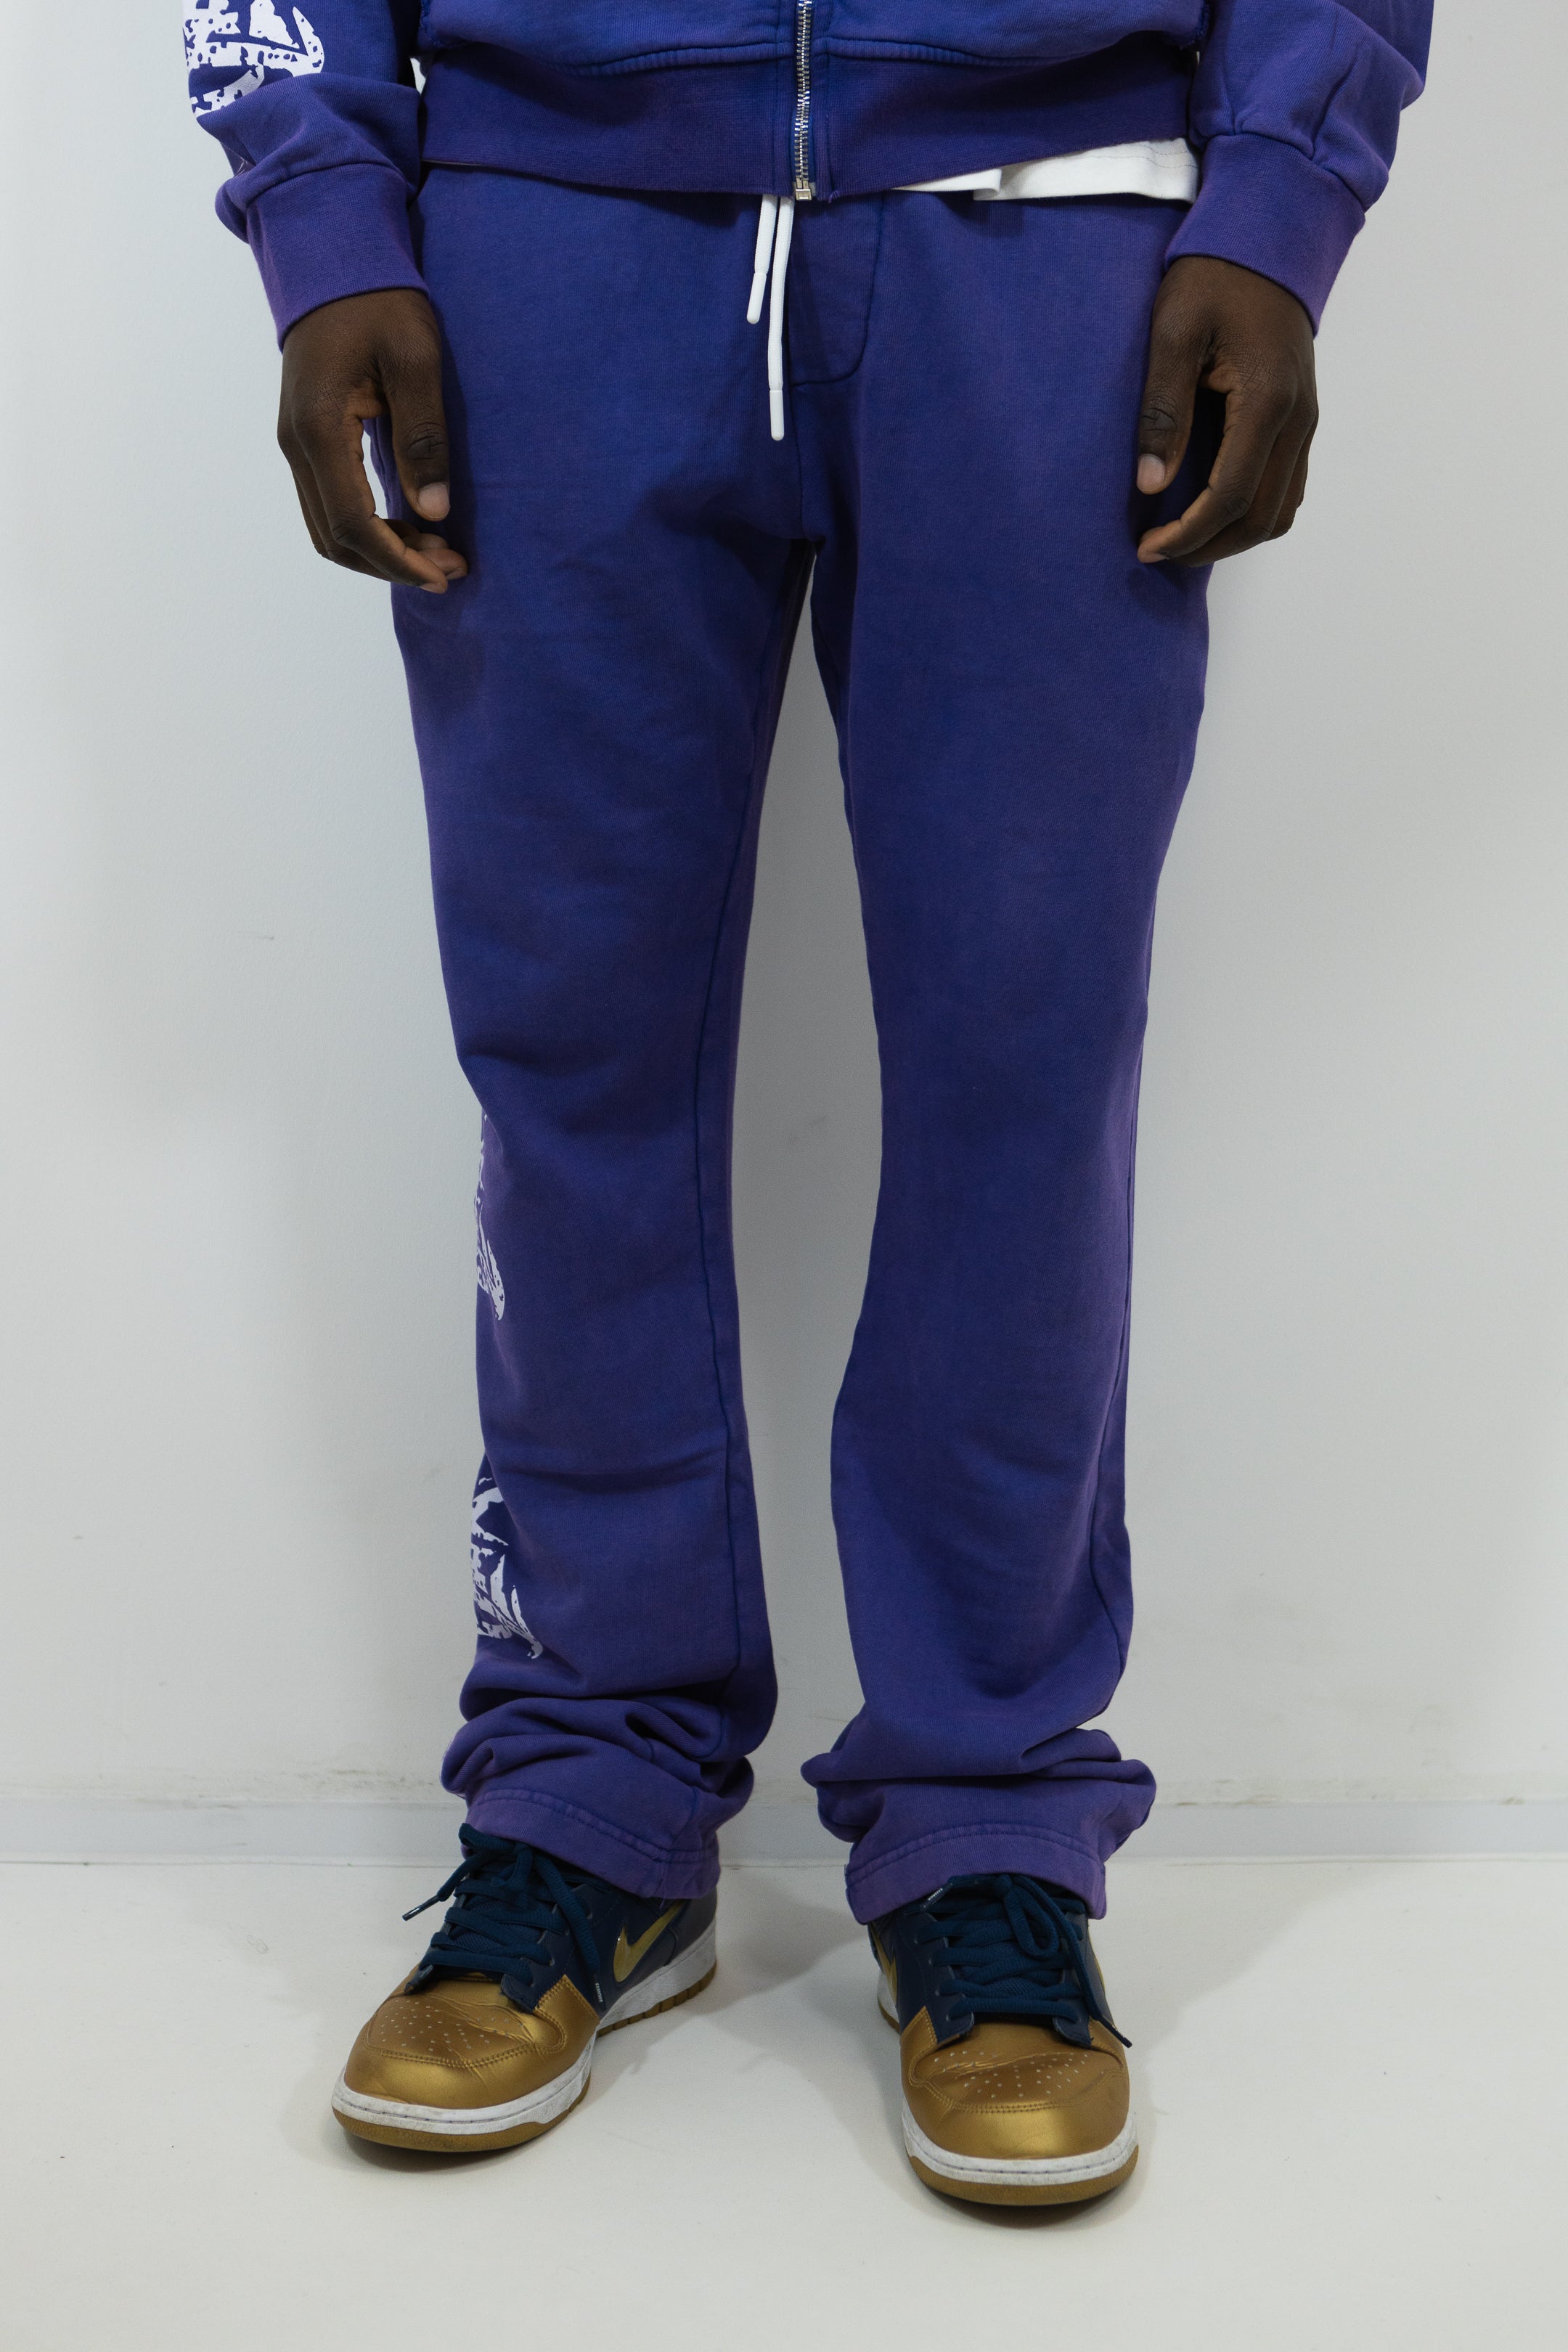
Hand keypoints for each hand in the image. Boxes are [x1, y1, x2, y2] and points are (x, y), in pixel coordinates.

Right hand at [277, 289, 467, 592]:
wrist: (332, 259)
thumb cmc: (379, 301)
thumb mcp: (415, 360)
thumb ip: (424, 436)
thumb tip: (434, 512)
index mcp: (318, 427)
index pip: (352, 523)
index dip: (397, 560)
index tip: (442, 574)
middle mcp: (295, 444)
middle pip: (335, 538)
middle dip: (391, 564)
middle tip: (450, 569)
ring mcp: (295, 443)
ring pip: (328, 528)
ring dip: (380, 552)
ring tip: (438, 554)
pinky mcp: (306, 439)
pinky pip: (329, 504)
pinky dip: (368, 529)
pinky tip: (410, 527)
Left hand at [1135, 256, 1317, 566]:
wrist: (1265, 243)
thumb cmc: (1213, 279)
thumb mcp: (1173, 334)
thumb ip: (1163, 410)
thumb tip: (1150, 483)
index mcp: (1267, 401)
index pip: (1232, 497)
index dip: (1188, 534)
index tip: (1147, 546)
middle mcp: (1299, 420)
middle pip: (1261, 518)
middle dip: (1208, 546)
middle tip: (1157, 550)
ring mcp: (1307, 422)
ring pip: (1281, 511)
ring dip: (1233, 536)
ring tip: (1182, 538)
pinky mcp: (1303, 420)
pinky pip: (1286, 488)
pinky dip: (1252, 513)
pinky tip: (1210, 509)